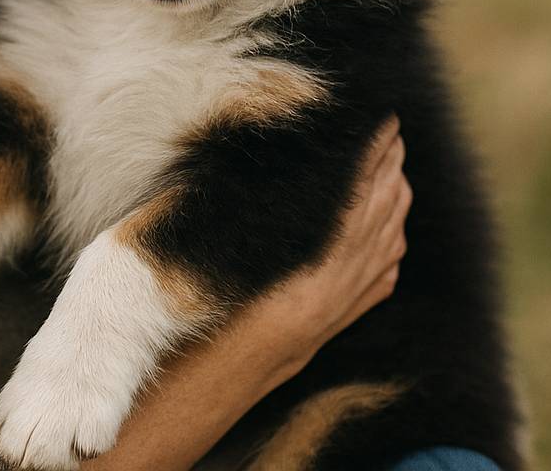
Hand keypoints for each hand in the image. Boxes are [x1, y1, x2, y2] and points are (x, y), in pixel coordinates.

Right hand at [80, 115, 411, 470]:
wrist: (156, 428)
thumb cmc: (157, 351)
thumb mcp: (167, 270)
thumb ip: (195, 216)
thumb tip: (223, 160)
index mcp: (300, 295)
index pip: (356, 214)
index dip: (370, 165)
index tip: (381, 122)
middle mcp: (321, 316)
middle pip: (377, 233)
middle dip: (388, 176)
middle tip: (393, 130)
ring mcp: (318, 334)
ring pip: (377, 264)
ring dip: (389, 212)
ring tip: (393, 170)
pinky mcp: (308, 347)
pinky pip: (366, 297)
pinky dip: (382, 258)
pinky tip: (385, 243)